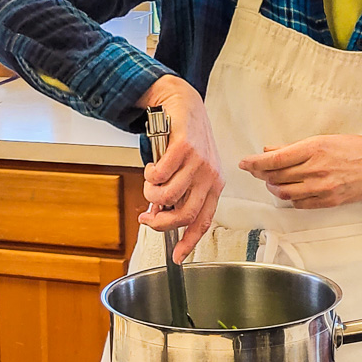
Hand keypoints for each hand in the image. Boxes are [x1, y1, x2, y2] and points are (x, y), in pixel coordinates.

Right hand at [136, 75, 224, 262]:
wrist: (184, 103)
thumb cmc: (185, 138)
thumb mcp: (188, 169)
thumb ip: (177, 192)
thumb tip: (158, 215)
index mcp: (214, 185)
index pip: (203, 221)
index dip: (189, 243)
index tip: (177, 258)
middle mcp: (210, 176)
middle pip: (184, 214)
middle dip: (160, 222)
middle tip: (146, 217)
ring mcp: (199, 162)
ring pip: (168, 196)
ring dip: (151, 194)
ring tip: (149, 183)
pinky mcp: (184, 147)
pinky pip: (160, 174)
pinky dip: (150, 175)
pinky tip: (152, 167)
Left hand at [239, 135, 361, 209]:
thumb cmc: (355, 148)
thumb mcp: (325, 139)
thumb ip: (295, 147)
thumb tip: (269, 150)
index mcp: (314, 149)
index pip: (276, 159)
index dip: (255, 163)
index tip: (244, 163)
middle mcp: (316, 169)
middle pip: (276, 176)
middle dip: (261, 174)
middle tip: (256, 170)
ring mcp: (322, 187)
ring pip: (284, 192)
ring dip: (273, 187)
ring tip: (272, 181)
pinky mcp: (327, 201)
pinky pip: (299, 203)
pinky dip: (289, 197)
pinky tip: (290, 190)